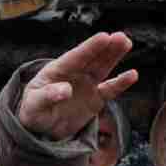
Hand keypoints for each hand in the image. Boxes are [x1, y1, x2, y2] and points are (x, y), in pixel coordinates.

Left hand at [18, 31, 137, 140]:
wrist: (40, 130)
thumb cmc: (33, 111)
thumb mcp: (34, 104)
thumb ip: (47, 96)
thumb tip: (65, 89)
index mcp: (57, 70)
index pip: (76, 56)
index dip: (90, 47)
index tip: (104, 36)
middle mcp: (74, 74)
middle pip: (92, 58)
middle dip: (106, 47)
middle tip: (120, 36)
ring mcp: (86, 85)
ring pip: (103, 68)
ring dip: (114, 56)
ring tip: (126, 42)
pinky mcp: (95, 99)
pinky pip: (110, 90)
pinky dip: (120, 83)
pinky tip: (132, 74)